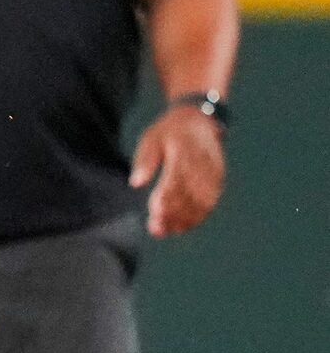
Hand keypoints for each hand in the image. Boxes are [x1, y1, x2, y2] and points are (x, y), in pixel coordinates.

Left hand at [130, 106, 224, 236]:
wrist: (200, 121)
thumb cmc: (170, 132)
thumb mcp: (151, 138)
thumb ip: (145, 160)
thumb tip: (135, 183)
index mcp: (185, 151)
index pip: (177, 178)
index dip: (167, 197)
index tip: (154, 212)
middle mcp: (203, 164)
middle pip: (190, 193)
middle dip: (173, 213)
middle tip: (156, 229)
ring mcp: (213, 173)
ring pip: (202, 201)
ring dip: (185, 219)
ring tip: (165, 231)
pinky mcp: (218, 180)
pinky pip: (210, 202)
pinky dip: (197, 216)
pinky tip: (181, 227)